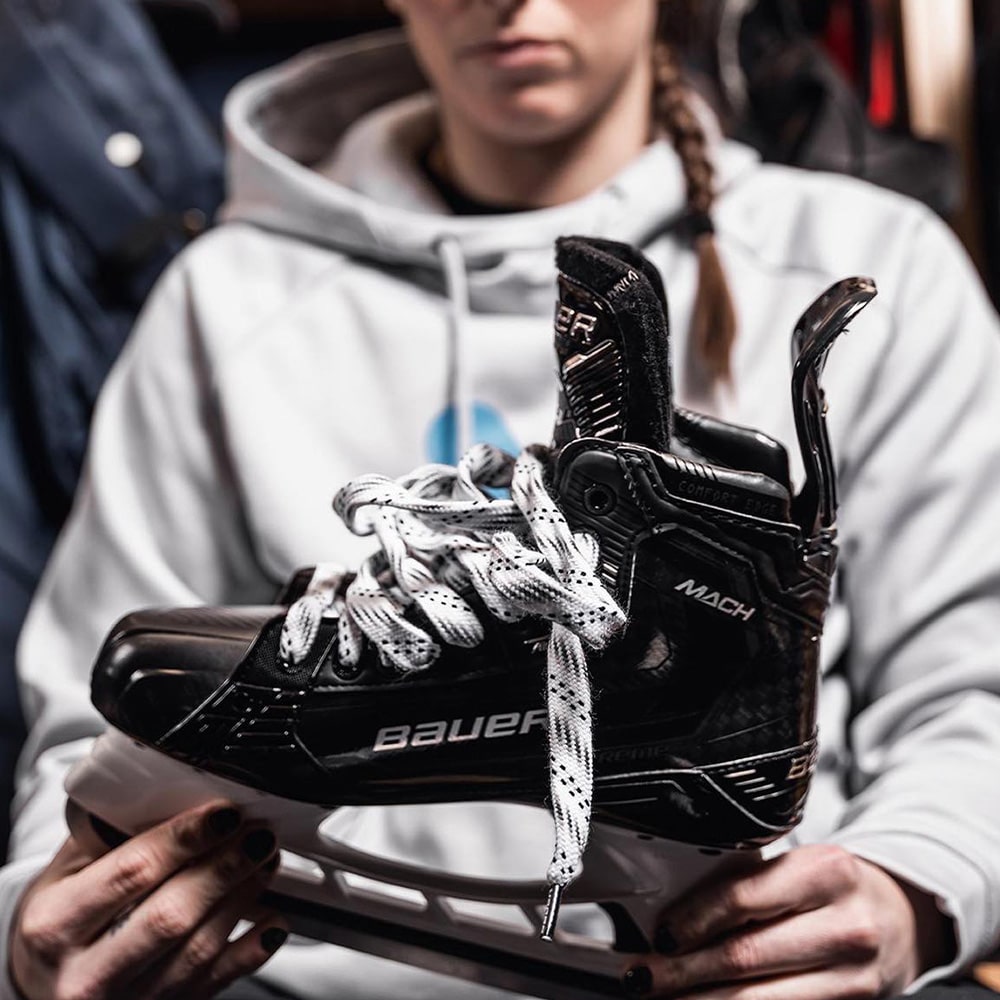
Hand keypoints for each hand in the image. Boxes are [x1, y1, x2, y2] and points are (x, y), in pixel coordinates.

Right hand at [10, 800, 288, 999]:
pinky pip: (216, 982)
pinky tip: (273, 918)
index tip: (223, 813)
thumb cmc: (59, 922)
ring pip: (199, 948)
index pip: (132, 873)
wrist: (44, 988)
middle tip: (257, 834)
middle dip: (225, 867)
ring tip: (266, 860)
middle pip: (172, 914)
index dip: (186, 839)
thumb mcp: (65, 873)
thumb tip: (177, 793)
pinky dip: (252, 949)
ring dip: (244, 897)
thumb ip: (110, 836)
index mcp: (55, 923)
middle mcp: (87, 972)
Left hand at [621, 844, 954, 998]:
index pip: (742, 897)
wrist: (900, 920)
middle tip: (642, 976)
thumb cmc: (833, 888)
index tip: (659, 934)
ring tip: (663, 995)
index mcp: (825, 872)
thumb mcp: (798, 866)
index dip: (692, 920)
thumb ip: (745, 883)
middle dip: (682, 972)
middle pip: (744, 957)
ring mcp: (854, 978)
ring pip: (759, 999)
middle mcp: (846, 926)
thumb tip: (671, 917)